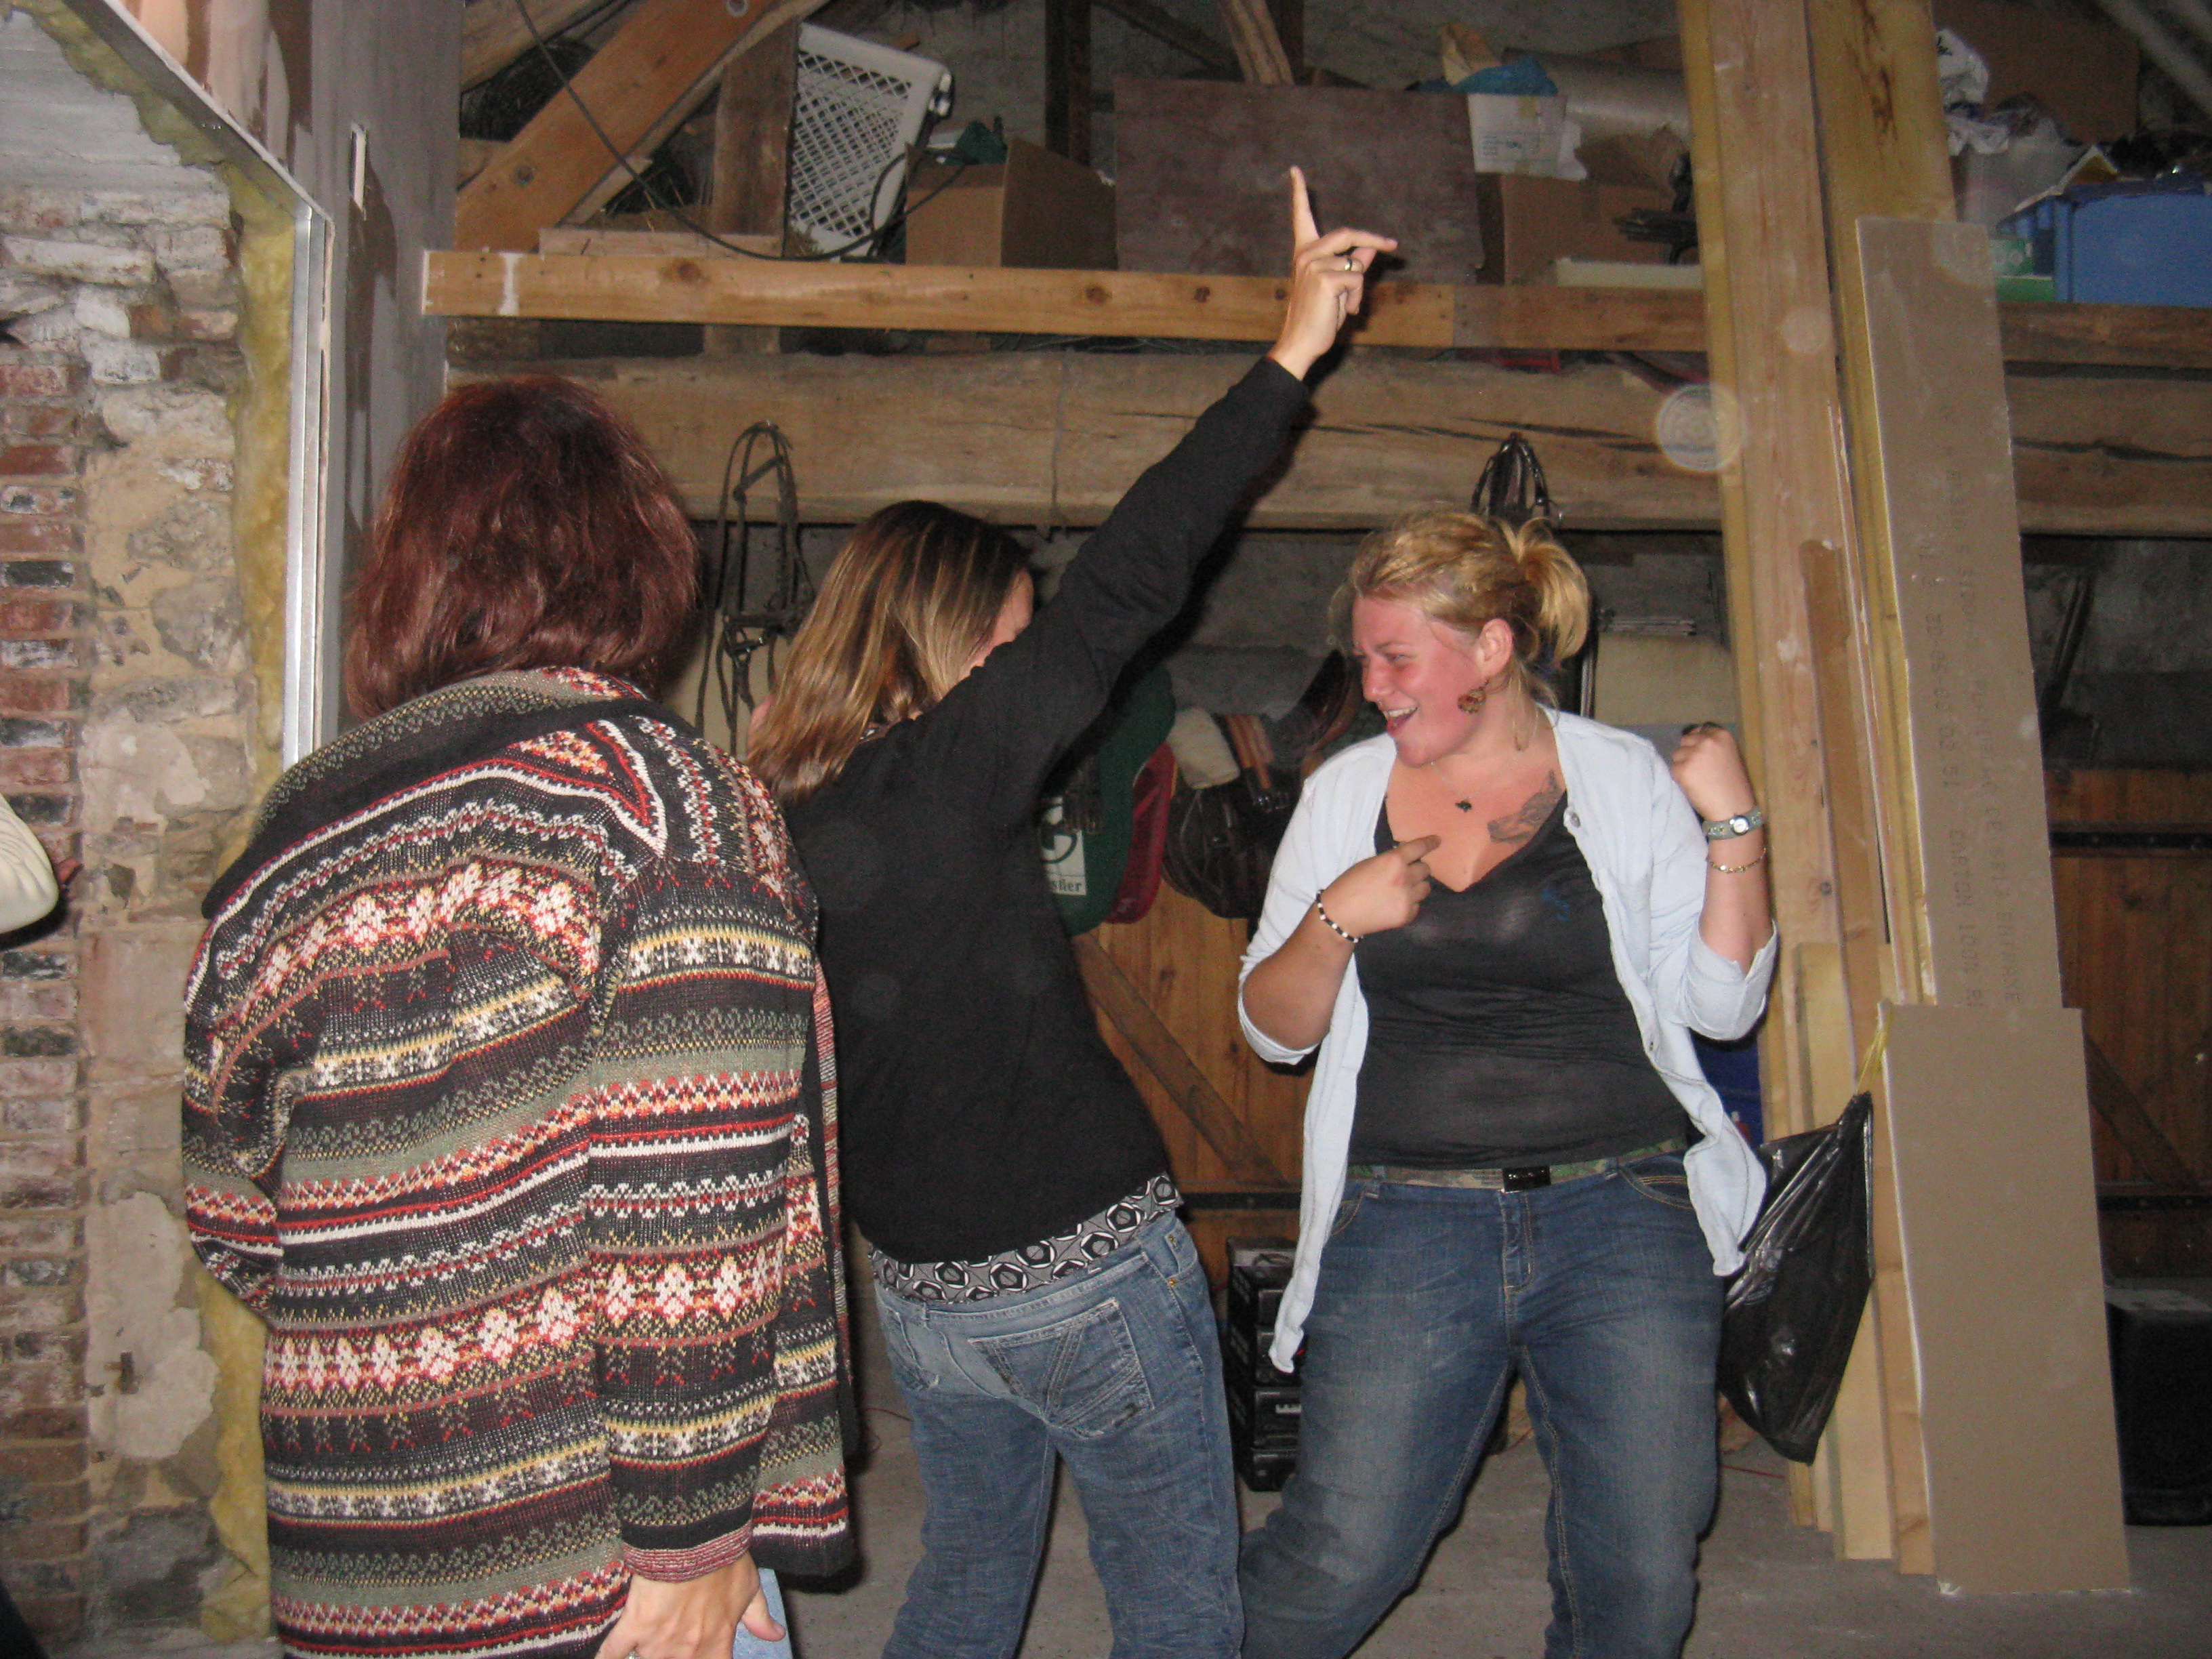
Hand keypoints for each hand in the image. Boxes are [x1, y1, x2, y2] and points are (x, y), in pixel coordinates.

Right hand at [594, 1553, 780, 1658]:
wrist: (697, 1539)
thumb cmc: (725, 1561)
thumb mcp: (750, 1589)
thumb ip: (759, 1618)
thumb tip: (776, 1636)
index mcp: (716, 1645)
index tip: (698, 1657)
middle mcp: (687, 1651)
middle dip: (673, 1658)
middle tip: (670, 1646)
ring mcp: (658, 1642)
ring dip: (647, 1653)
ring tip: (649, 1643)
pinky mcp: (635, 1626)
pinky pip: (613, 1651)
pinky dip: (606, 1657)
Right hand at [1267, 166, 1397, 380]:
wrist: (1301, 342)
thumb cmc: (1318, 317)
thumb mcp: (1338, 286)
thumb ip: (1352, 263)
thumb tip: (1370, 246)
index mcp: (1304, 252)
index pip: (1300, 216)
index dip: (1299, 192)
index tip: (1295, 170)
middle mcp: (1305, 254)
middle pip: (1348, 233)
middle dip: (1373, 239)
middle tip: (1392, 245)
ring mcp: (1312, 264)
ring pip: (1356, 262)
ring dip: (1359, 287)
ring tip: (1346, 306)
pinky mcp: (1324, 278)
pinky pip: (1356, 279)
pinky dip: (1356, 298)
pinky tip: (1344, 311)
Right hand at [1319, 835, 1439, 938]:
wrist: (1341, 915)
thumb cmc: (1349, 885)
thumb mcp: (1368, 864)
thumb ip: (1389, 860)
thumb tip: (1405, 858)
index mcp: (1394, 860)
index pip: (1419, 847)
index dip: (1430, 843)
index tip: (1437, 841)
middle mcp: (1405, 877)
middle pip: (1425, 869)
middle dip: (1417, 869)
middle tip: (1406, 873)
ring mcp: (1408, 898)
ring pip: (1426, 888)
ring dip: (1417, 886)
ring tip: (1403, 890)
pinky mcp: (1407, 915)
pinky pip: (1417, 906)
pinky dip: (1410, 904)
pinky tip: (1396, 904)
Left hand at [1670, 723, 1757, 824]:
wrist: (1733, 808)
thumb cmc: (1734, 784)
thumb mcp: (1729, 755)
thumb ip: (1713, 745)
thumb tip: (1693, 739)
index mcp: (1722, 735)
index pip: (1699, 730)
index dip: (1697, 743)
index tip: (1701, 755)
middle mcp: (1707, 741)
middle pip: (1685, 740)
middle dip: (1688, 753)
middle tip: (1699, 769)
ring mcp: (1694, 755)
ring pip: (1676, 755)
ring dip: (1682, 765)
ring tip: (1697, 779)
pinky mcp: (1683, 769)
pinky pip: (1673, 769)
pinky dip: (1679, 778)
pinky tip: (1692, 786)